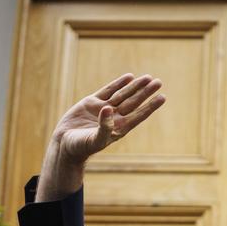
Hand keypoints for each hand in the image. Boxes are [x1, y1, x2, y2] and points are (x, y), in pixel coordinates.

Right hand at [36, 73, 164, 200]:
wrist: (64, 145)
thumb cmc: (81, 147)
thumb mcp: (94, 140)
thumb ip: (104, 127)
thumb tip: (109, 108)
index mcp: (118, 128)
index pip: (138, 115)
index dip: (150, 106)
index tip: (162, 97)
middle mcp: (114, 117)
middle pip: (133, 102)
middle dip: (145, 92)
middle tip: (158, 82)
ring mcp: (103, 109)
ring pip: (123, 95)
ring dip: (135, 86)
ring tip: (148, 78)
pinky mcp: (92, 103)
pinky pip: (108, 90)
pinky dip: (118, 84)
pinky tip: (129, 77)